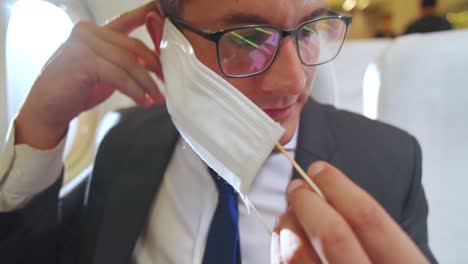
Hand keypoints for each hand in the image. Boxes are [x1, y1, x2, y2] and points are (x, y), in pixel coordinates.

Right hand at [15, 1, 163, 148]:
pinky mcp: (83, 61)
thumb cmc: (78, 89)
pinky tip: (143, 101)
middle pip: (134, 46)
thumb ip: (123, 59)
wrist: (48, 109)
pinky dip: (135, 91)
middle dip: (155, 66)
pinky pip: (120, 76)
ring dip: (147, 84)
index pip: (127, 20)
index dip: (147, 17)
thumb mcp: (105, 69)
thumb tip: (154, 60)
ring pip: (130, 62)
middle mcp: (88, 31)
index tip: (164, 18)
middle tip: (167, 82)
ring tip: (157, 98)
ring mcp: (84, 44)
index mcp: (94, 31)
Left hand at [271, 161, 428, 263]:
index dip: (340, 189)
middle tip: (297, 188)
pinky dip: (280, 253)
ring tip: (288, 215)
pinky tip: (283, 242)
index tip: (321, 171)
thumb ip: (375, 244)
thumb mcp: (395, 263)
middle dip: (308, 203)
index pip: (370, 220)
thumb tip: (334, 203)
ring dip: (288, 227)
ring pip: (298, 256)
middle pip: (332, 234)